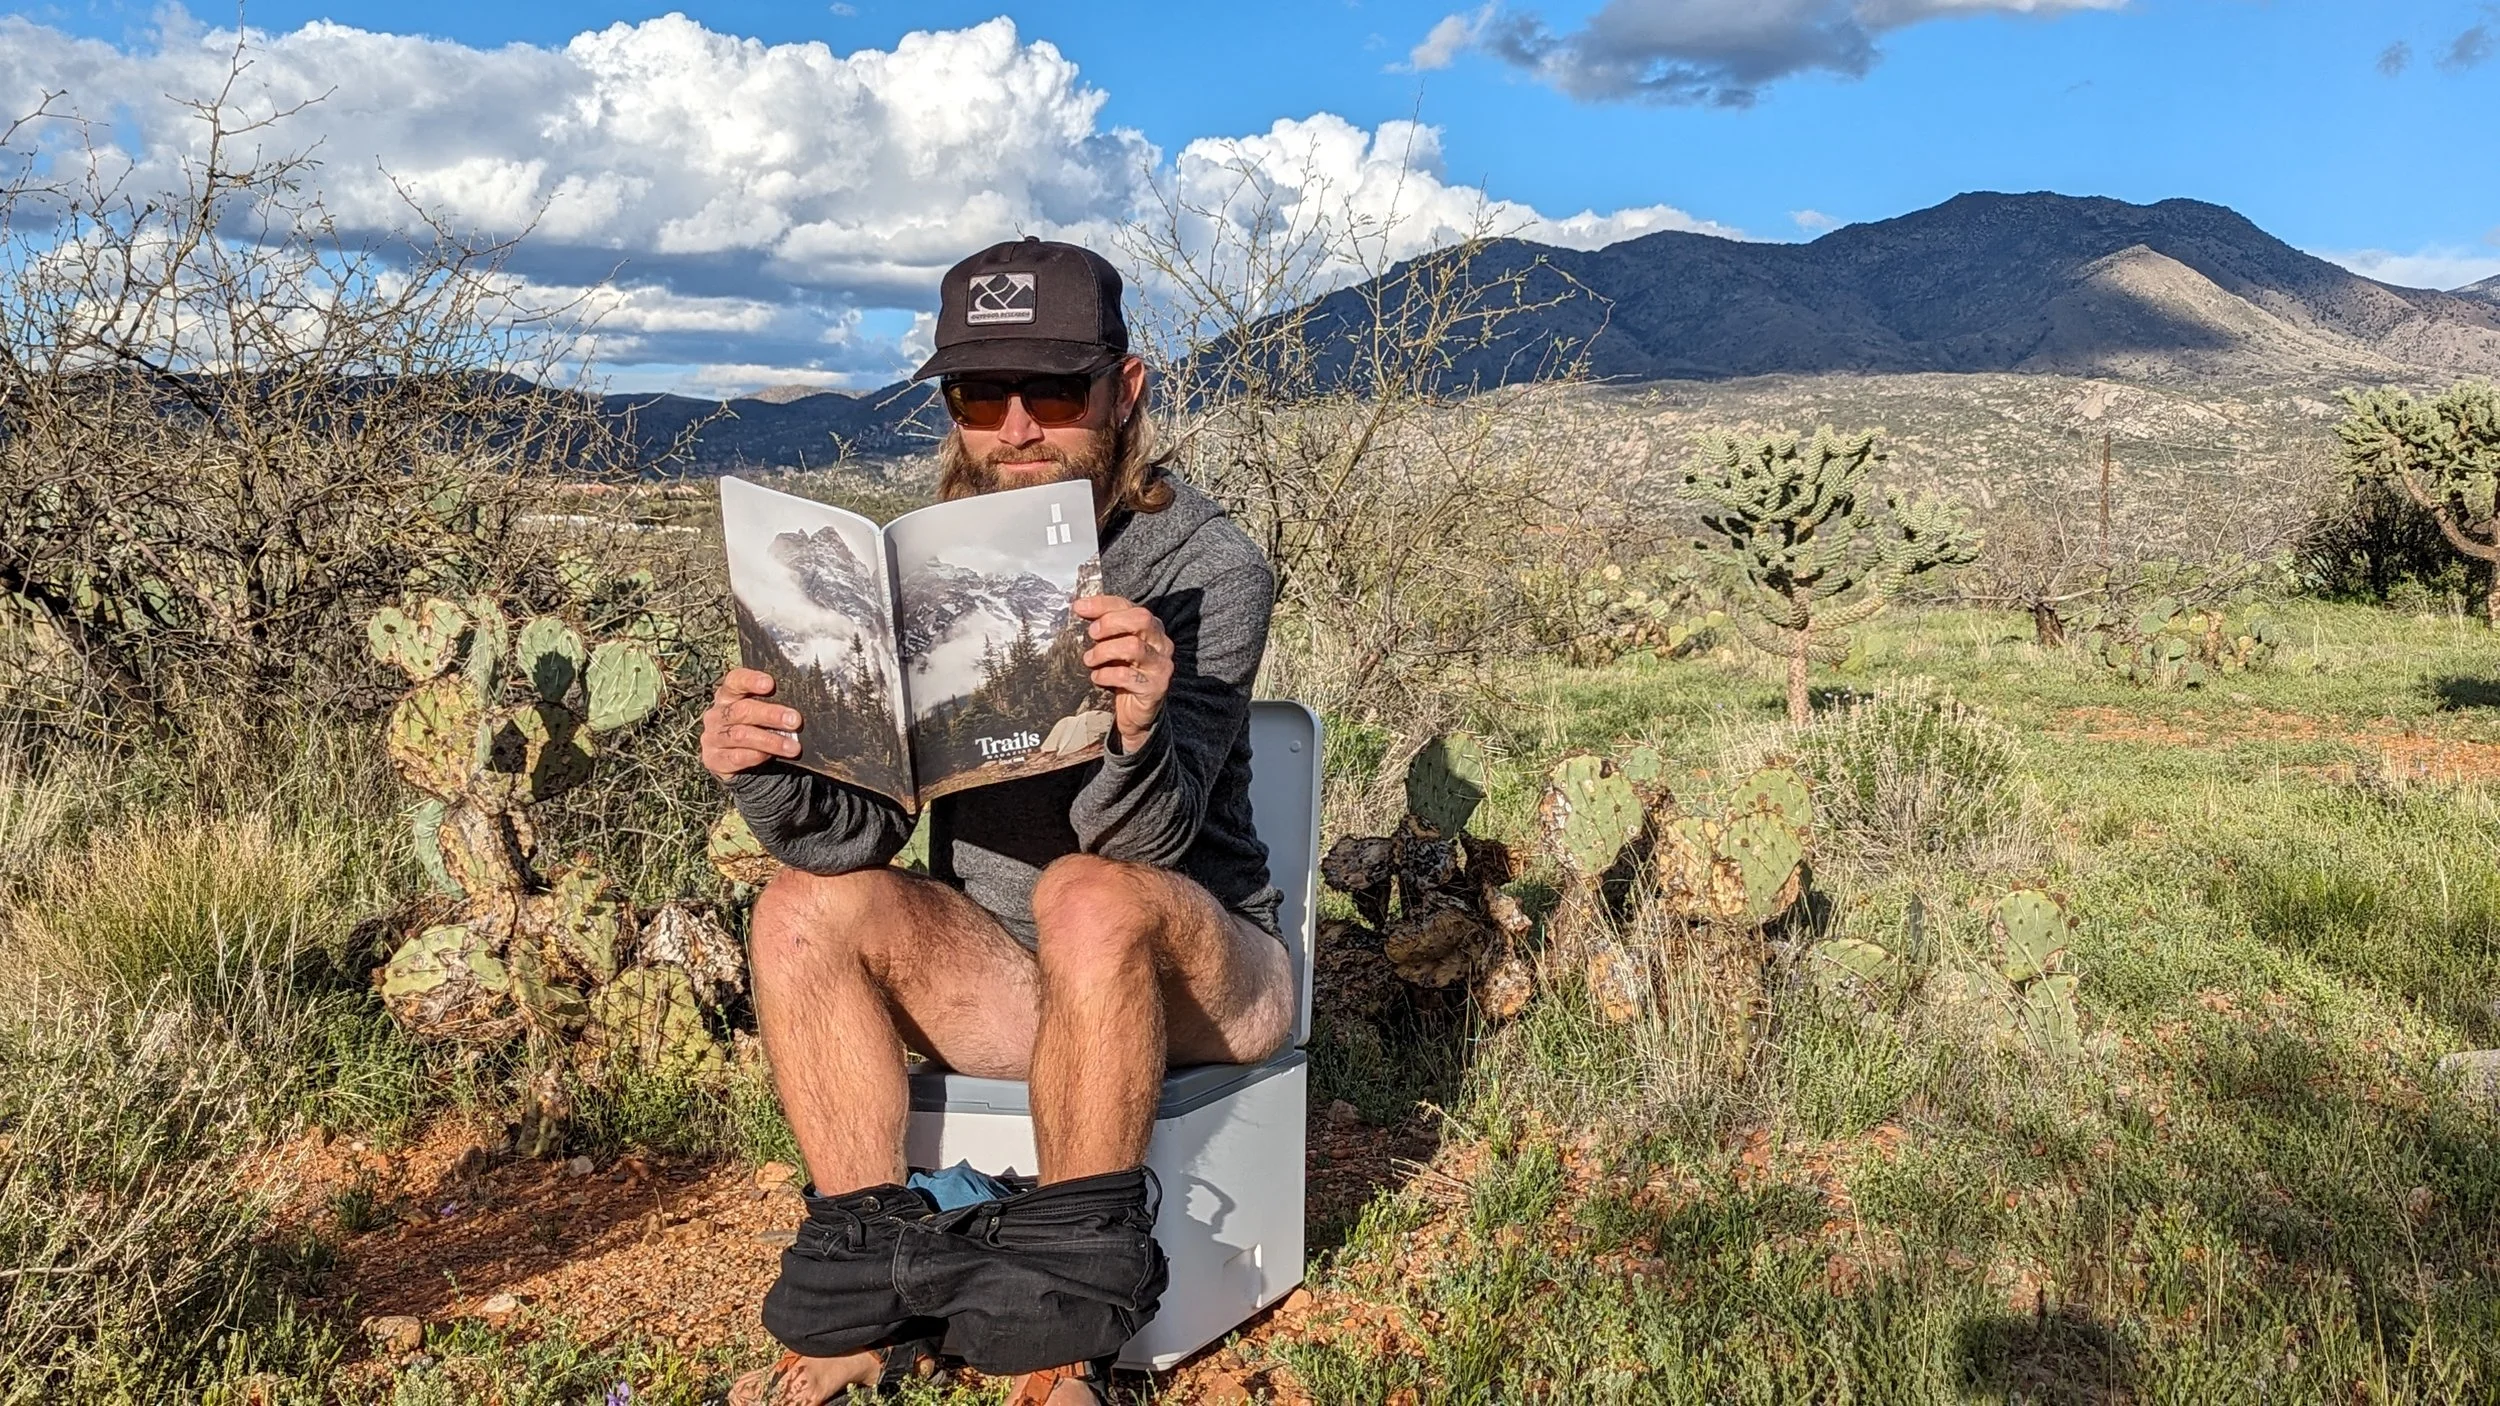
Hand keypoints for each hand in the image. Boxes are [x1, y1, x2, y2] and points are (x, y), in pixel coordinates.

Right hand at [700, 668, 802, 778]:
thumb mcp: (761, 714)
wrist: (738, 763)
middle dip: (771, 715)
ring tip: (793, 747)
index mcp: (728, 696)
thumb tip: (797, 706)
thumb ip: (773, 705)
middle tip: (795, 721)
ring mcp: (712, 737)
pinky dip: (757, 756)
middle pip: (742, 710)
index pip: (734, 681)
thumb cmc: (755, 730)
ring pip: (741, 735)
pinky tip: (771, 756)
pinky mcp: (714, 760)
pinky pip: (737, 757)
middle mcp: (717, 715)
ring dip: (771, 741)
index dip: (750, 680)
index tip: (770, 684)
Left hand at [1074, 595, 1171, 751]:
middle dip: (1110, 624)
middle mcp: (1161, 642)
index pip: (1127, 605)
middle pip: (1140, 619)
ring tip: (1090, 660)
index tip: (1079, 607)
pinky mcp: (1156, 687)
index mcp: (1150, 626)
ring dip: (1104, 651)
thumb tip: (1079, 608)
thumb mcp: (1111, 647)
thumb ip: (1101, 628)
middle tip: (1091, 634)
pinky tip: (1097, 678)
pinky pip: (1127, 676)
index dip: (1102, 604)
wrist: (1135, 712)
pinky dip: (1106, 675)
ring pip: (1133, 647)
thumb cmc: (1121, 673)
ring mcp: (1161, 665)